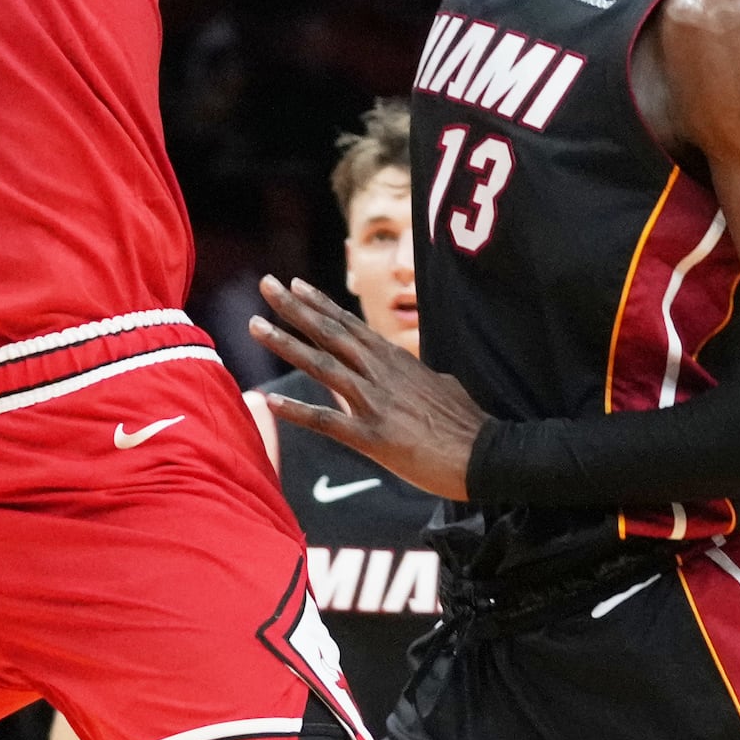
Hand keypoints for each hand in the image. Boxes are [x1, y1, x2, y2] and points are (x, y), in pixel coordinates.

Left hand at [249, 275, 484, 499]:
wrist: (485, 454)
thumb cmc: (467, 424)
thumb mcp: (442, 386)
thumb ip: (420, 377)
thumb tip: (421, 373)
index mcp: (395, 361)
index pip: (350, 324)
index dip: (319, 303)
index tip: (295, 284)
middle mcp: (380, 373)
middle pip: (330, 333)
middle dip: (294, 308)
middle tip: (265, 285)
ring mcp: (375, 402)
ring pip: (322, 366)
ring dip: (285, 344)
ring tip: (254, 325)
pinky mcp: (372, 436)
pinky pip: (327, 421)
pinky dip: (297, 411)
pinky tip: (270, 401)